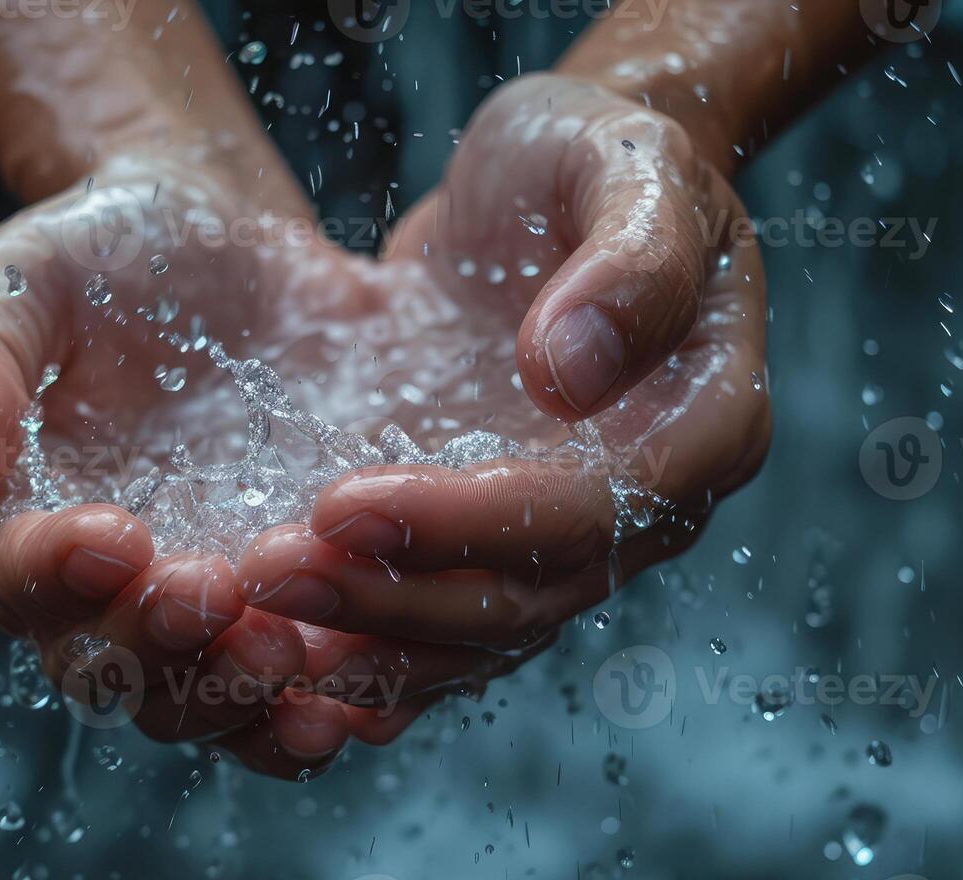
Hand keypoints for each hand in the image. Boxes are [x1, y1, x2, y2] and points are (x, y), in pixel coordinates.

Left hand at [232, 73, 771, 745]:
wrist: (548, 178)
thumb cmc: (596, 155)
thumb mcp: (628, 163)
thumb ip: (630, 261)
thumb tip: (569, 377)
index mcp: (707, 423)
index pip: (599, 511)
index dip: (473, 522)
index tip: (344, 499)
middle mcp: (649, 506)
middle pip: (529, 596)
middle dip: (394, 597)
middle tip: (270, 572)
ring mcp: (572, 534)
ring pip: (477, 632)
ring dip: (365, 633)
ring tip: (255, 602)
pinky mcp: (493, 537)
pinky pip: (437, 621)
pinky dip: (363, 641)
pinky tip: (278, 637)